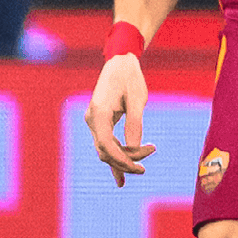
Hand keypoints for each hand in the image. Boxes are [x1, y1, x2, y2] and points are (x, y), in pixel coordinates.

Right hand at [85, 53, 157, 186]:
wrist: (120, 62)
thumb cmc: (131, 78)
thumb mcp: (138, 100)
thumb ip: (135, 124)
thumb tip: (135, 149)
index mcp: (98, 112)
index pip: (105, 144)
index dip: (121, 159)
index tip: (139, 167)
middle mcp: (92, 119)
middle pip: (105, 150)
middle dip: (125, 160)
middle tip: (146, 167)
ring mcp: (94, 121)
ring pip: (105, 149)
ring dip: (123, 159)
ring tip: (141, 170)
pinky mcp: (100, 122)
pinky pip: (106, 143)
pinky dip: (116, 155)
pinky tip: (121, 175)